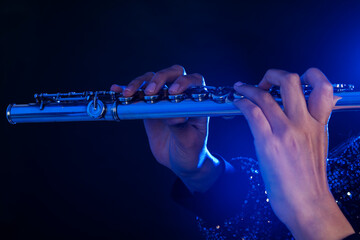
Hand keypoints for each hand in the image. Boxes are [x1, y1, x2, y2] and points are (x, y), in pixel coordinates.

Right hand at [111, 65, 221, 191]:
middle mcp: (180, 96)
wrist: (179, 160)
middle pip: (172, 74)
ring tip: (128, 94)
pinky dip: (126, 90)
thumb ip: (181, 128)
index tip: (172, 92)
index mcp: (196, 102)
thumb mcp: (189, 141)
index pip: (194, 81)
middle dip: (159, 78)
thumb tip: (173, 115)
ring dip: (139, 83)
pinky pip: (137, 95)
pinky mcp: (149, 107)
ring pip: (152, 80)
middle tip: (149, 92)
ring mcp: (163, 100)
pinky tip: (116, 90)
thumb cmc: (191, 150)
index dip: (184, 82)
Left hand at [233, 68, 354, 239]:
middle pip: (291, 81)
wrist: (306, 204)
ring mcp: (286, 132)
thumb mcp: (319, 144)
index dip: (311, 74)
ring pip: (265, 95)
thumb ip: (315, 123)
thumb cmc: (309, 178)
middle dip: (273, 74)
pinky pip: (252, 112)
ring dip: (248, 87)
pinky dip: (242, 102)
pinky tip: (237, 104)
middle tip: (264, 81)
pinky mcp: (268, 142)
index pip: (323, 87)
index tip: (296, 77)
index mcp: (319, 124)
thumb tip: (313, 110)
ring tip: (241, 88)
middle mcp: (304, 124)